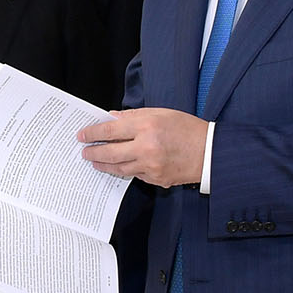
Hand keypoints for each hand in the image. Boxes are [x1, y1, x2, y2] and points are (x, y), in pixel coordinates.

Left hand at [78, 108, 210, 186]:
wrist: (210, 152)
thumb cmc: (187, 129)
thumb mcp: (161, 113)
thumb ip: (134, 116)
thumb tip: (112, 118)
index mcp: (147, 126)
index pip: (110, 130)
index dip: (92, 133)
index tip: (82, 135)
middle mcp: (147, 147)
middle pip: (110, 153)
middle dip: (93, 152)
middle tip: (84, 152)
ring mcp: (151, 166)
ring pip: (119, 168)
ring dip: (104, 165)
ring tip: (96, 161)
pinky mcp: (156, 179)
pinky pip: (135, 175)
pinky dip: (125, 169)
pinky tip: (119, 166)